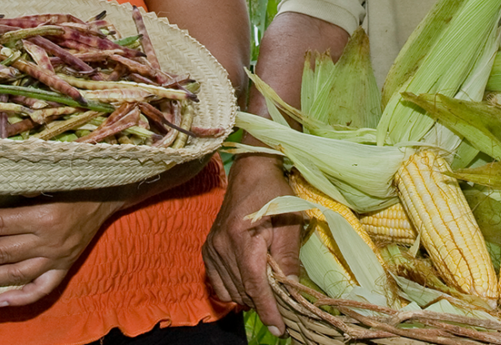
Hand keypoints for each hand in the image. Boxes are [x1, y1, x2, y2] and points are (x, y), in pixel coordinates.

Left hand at [0, 192, 121, 307]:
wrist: (106, 195)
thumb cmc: (71, 183)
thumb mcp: (45, 181)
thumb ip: (16, 193)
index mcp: (43, 214)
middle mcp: (49, 239)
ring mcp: (57, 257)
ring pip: (15, 273)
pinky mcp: (65, 267)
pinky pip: (41, 289)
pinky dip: (20, 297)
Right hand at [203, 155, 301, 335]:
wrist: (251, 171)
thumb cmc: (275, 193)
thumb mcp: (289, 224)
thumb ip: (288, 260)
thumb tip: (291, 293)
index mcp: (241, 237)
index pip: (254, 284)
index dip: (268, 309)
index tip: (281, 328)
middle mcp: (220, 245)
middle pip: (242, 290)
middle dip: (263, 304)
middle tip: (284, 308)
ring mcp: (211, 247)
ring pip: (229, 290)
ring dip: (249, 297)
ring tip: (269, 293)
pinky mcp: (208, 248)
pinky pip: (218, 282)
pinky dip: (233, 289)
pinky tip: (249, 283)